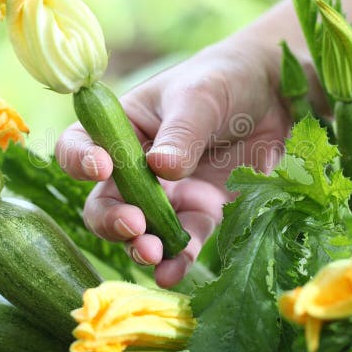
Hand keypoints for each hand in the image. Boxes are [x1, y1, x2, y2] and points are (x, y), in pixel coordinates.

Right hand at [56, 39, 310, 286]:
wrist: (273, 94)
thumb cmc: (224, 80)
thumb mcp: (199, 97)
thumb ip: (181, 133)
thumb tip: (161, 168)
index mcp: (122, 128)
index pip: (80, 146)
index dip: (79, 161)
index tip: (100, 166)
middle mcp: (136, 167)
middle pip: (105, 201)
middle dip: (112, 219)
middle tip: (133, 224)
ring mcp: (168, 193)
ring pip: (141, 230)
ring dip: (142, 246)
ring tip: (153, 254)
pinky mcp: (202, 211)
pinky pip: (184, 240)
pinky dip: (179, 259)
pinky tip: (175, 272)